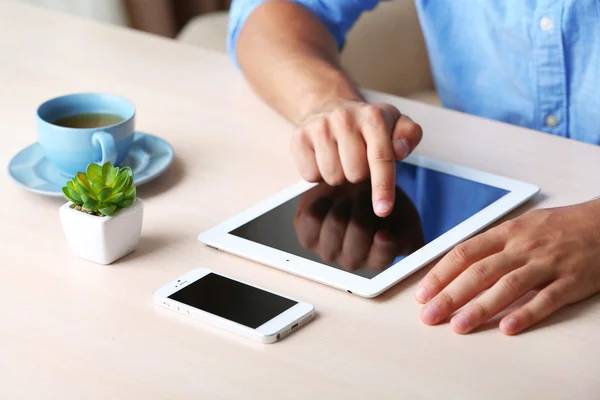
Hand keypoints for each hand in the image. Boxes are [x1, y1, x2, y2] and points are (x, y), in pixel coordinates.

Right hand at [291, 100, 422, 217]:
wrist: (330, 106)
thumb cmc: (367, 125)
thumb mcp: (395, 124)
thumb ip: (409, 135)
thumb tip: (400, 150)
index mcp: (373, 116)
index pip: (381, 158)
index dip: (382, 187)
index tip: (383, 210)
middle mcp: (344, 118)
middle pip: (355, 174)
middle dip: (360, 175)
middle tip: (357, 161)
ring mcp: (319, 127)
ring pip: (333, 177)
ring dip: (339, 176)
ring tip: (340, 159)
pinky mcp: (299, 138)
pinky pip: (310, 175)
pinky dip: (318, 174)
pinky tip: (323, 159)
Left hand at [294, 181, 423, 270]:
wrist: (354, 190)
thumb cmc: (381, 205)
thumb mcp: (405, 217)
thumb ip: (409, 233)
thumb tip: (396, 243)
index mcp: (378, 259)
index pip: (380, 259)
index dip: (382, 246)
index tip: (384, 231)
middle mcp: (352, 260)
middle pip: (358, 232)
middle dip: (365, 207)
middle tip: (366, 195)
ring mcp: (327, 250)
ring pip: (336, 223)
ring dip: (344, 203)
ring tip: (349, 197)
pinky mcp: (307, 236)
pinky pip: (312, 217)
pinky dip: (322, 202)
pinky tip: (329, 201)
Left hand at [415, 200, 599, 334]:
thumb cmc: (560, 226)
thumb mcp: (522, 225)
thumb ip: (493, 244)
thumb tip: (459, 262)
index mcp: (507, 232)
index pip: (464, 252)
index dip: (440, 274)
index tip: (423, 293)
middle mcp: (523, 247)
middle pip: (479, 271)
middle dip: (450, 295)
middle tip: (430, 315)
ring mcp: (547, 264)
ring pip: (508, 286)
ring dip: (480, 307)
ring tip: (458, 325)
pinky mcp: (571, 281)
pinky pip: (546, 299)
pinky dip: (526, 314)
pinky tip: (508, 328)